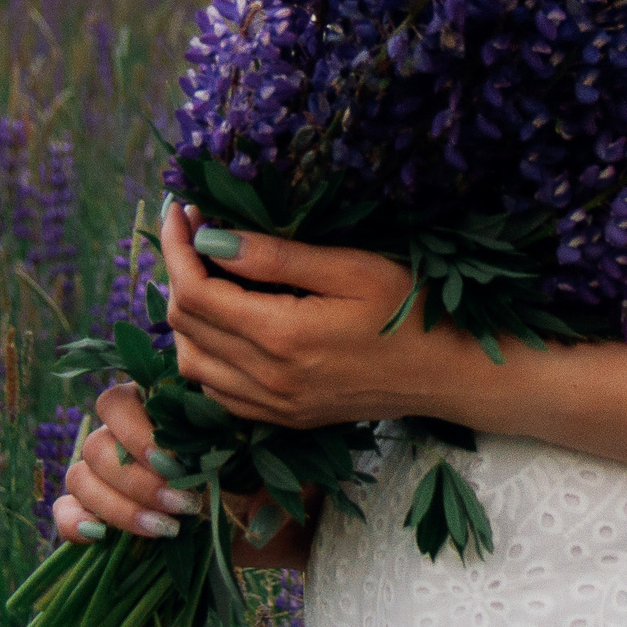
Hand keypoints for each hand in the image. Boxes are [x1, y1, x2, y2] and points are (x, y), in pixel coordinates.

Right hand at [49, 382, 312, 569]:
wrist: (274, 522)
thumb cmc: (275, 478)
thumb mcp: (274, 462)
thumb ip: (255, 458)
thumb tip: (233, 477)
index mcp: (162, 407)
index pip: (117, 402)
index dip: (137, 434)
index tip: (176, 465)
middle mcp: (129, 437)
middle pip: (95, 445)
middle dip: (136, 481)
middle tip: (184, 505)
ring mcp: (113, 476)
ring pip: (80, 477)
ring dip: (119, 506)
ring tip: (168, 529)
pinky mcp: (105, 515)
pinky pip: (66, 510)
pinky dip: (74, 522)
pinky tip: (103, 537)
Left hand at [156, 198, 495, 429]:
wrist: (449, 375)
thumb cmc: (412, 309)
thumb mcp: (352, 268)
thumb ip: (278, 257)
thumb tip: (211, 238)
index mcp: (282, 337)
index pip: (195, 292)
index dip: (177, 247)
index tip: (182, 208)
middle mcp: (267, 380)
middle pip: (185, 325)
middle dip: (178, 271)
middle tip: (196, 229)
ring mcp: (272, 406)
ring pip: (190, 362)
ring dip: (186, 315)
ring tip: (208, 271)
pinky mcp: (282, 418)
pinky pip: (215, 390)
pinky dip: (204, 352)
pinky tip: (227, 322)